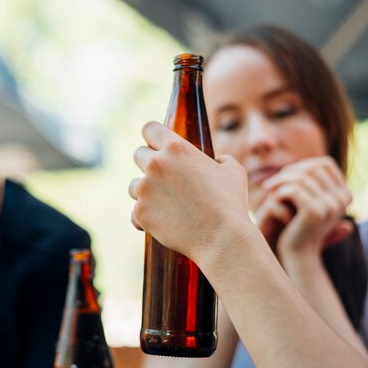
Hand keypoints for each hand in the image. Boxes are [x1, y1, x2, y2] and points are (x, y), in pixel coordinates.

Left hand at [129, 121, 250, 263]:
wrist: (221, 238)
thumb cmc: (230, 204)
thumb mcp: (233, 172)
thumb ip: (221, 160)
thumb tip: (217, 160)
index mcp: (177, 149)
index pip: (150, 129)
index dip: (153, 136)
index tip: (155, 144)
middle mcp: (156, 165)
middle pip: (138, 155)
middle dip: (148, 164)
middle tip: (163, 178)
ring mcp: (145, 189)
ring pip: (134, 185)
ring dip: (146, 192)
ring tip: (165, 204)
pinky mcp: (140, 212)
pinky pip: (135, 213)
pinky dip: (145, 218)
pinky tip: (160, 222)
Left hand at [255, 156, 352, 259]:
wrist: (297, 255)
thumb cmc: (297, 226)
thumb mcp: (308, 202)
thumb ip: (311, 184)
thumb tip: (303, 163)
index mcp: (345, 194)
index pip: (325, 164)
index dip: (302, 166)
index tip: (284, 177)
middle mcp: (342, 198)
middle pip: (312, 168)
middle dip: (288, 173)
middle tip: (270, 184)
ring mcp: (330, 205)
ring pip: (301, 177)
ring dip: (279, 181)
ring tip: (267, 190)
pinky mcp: (315, 212)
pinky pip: (293, 190)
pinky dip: (278, 191)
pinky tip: (271, 199)